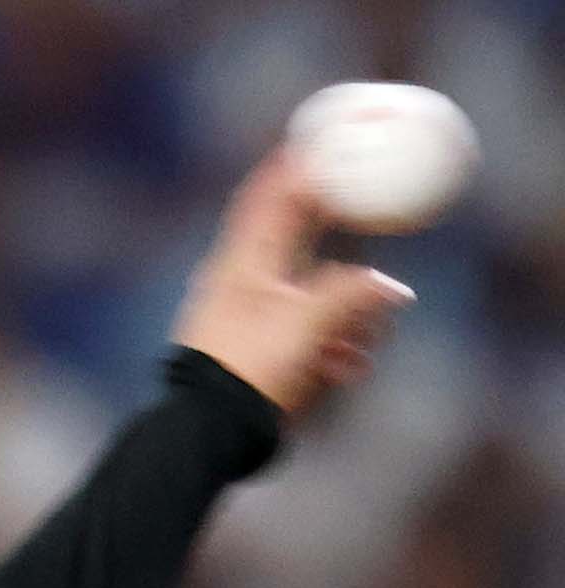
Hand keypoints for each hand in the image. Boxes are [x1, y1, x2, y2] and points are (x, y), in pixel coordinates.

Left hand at [172, 149, 415, 415]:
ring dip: (343, 308)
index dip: (298, 164)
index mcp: (243, 261)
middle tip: (365, 209)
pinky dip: (328, 346)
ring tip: (368, 334)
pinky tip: (349, 366)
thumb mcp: (308, 323)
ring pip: (305, 295)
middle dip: (335, 235)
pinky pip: (299, 338)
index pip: (271, 194)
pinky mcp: (253, 358)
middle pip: (295, 241)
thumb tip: (392, 289)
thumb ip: (353, 296)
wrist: (207, 433)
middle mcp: (241, 285)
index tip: (326, 141)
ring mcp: (246, 322)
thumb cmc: (247, 368)